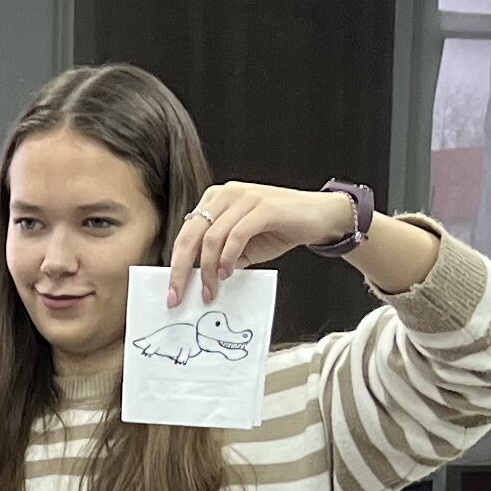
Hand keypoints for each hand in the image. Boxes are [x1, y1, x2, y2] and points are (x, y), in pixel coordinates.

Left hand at [166, 182, 358, 303]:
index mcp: (215, 200)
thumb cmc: (279, 229)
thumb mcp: (243, 246)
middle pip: (192, 235)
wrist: (318, 216)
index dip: (176, 263)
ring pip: (212, 237)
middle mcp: (226, 194)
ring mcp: (244, 198)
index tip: (172, 291)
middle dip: (181, 269)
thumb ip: (220, 256)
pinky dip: (228, 258)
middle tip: (179, 296)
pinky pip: (236, 235)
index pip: (186, 233)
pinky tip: (228, 274)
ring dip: (208, 269)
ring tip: (211, 290)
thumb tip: (197, 280)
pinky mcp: (263, 207)